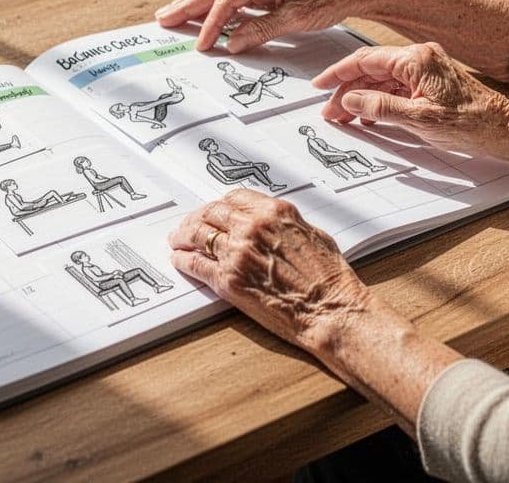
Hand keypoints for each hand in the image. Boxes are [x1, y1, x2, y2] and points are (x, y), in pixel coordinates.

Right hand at [155, 0, 368, 52]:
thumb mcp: (297, 18)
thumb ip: (261, 30)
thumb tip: (233, 42)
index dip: (212, 23)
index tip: (202, 44)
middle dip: (189, 4)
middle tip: (163, 18)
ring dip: (200, 3)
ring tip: (174, 16)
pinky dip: (220, 5)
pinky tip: (205, 15)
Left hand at [167, 189, 371, 353]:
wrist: (331, 311)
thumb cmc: (330, 278)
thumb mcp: (313, 235)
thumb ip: (285, 225)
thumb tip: (272, 226)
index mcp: (275, 212)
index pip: (234, 198)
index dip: (220, 205)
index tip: (214, 211)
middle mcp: (252, 227)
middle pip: (211, 213)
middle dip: (197, 218)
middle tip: (189, 225)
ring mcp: (237, 253)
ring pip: (198, 235)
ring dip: (183, 236)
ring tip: (177, 240)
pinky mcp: (228, 281)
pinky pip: (196, 264)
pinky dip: (183, 261)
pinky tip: (179, 260)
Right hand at [312, 43, 508, 157]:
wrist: (505, 128)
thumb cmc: (471, 123)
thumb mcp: (419, 120)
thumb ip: (380, 107)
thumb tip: (351, 100)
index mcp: (416, 59)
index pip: (365, 60)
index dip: (338, 73)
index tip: (320, 86)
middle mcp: (420, 57)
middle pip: (371, 70)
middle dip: (347, 91)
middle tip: (330, 112)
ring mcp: (426, 69)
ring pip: (382, 80)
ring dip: (361, 98)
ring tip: (345, 118)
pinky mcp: (431, 81)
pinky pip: (396, 87)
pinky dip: (379, 100)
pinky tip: (369, 115)